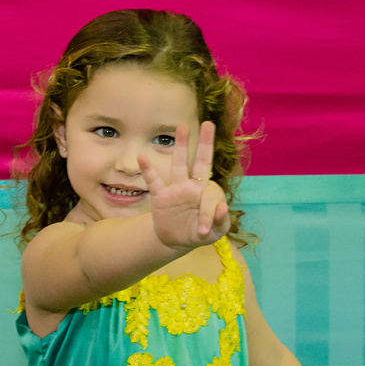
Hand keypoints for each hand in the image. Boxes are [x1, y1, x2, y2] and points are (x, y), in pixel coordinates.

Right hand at [138, 122, 229, 252]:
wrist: (176, 241)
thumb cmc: (200, 233)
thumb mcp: (215, 233)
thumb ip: (222, 222)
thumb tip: (222, 207)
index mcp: (208, 193)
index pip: (210, 195)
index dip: (208, 213)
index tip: (203, 230)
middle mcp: (193, 186)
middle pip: (200, 161)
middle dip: (205, 144)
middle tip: (209, 124)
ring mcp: (177, 189)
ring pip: (179, 164)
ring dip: (180, 147)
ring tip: (182, 127)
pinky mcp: (161, 196)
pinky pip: (154, 181)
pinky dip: (148, 170)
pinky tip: (142, 157)